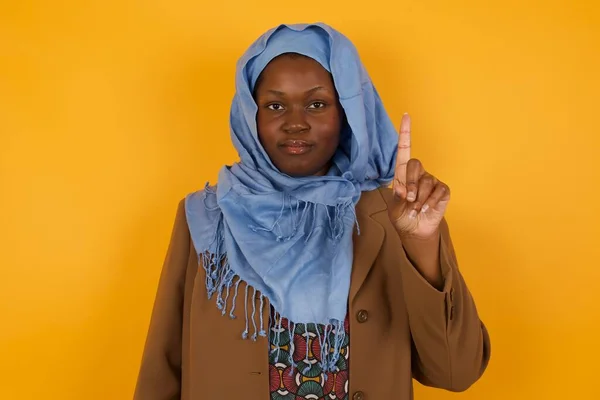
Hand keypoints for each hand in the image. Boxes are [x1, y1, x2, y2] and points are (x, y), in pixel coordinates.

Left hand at [389, 113, 450, 239]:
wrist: (415, 230)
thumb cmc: (403, 216)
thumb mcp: (395, 208)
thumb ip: (397, 198)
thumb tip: (403, 190)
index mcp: (402, 174)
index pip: (404, 149)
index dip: (405, 132)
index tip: (406, 115)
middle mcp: (417, 173)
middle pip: (414, 164)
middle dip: (411, 184)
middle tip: (409, 201)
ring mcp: (431, 180)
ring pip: (426, 181)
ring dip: (420, 198)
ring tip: (416, 209)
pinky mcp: (442, 189)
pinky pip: (438, 191)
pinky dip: (431, 202)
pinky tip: (426, 209)